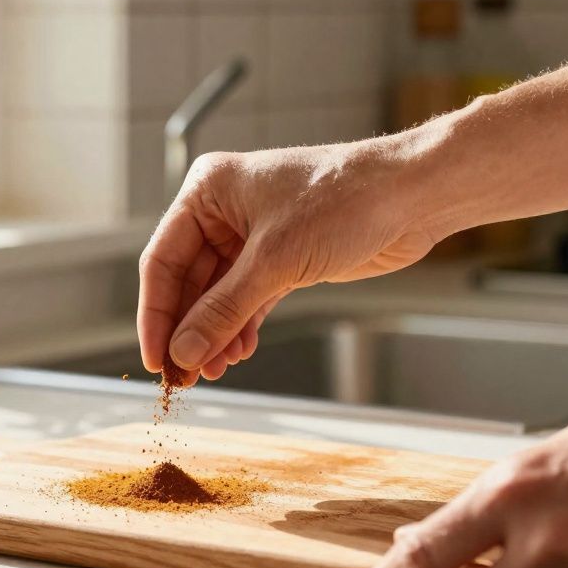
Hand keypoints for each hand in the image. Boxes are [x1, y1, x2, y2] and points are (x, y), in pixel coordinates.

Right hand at [137, 143, 441, 380]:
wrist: (413, 197)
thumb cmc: (346, 200)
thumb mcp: (274, 262)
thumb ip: (224, 310)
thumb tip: (183, 351)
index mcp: (208, 191)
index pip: (162, 261)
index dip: (156, 315)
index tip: (154, 359)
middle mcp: (224, 211)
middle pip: (188, 282)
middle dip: (187, 331)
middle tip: (182, 376)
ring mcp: (253, 234)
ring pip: (218, 295)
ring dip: (213, 335)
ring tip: (212, 372)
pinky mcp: (283, 257)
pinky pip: (247, 299)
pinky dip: (241, 327)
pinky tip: (238, 353)